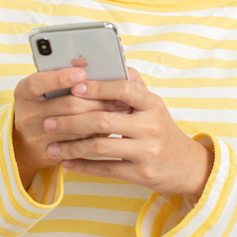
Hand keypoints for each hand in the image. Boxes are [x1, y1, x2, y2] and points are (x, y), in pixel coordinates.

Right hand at [12, 65, 131, 187]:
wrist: (26, 142)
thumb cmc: (44, 106)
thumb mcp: (45, 89)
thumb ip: (64, 77)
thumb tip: (92, 65)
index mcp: (24, 92)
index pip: (39, 82)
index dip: (60, 78)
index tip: (82, 73)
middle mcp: (26, 115)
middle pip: (66, 105)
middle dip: (96, 99)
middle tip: (119, 95)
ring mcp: (35, 137)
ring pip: (76, 127)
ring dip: (101, 117)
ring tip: (121, 109)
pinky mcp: (48, 154)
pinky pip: (78, 144)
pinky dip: (96, 135)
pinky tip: (110, 128)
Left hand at [42, 66, 214, 201]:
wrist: (187, 167)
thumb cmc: (162, 131)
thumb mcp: (154, 106)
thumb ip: (134, 87)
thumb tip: (112, 63)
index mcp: (153, 104)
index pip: (123, 89)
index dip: (97, 87)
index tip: (73, 88)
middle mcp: (151, 126)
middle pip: (103, 119)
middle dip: (71, 121)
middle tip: (48, 122)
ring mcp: (147, 151)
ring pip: (100, 146)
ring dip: (71, 146)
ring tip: (51, 146)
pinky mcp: (141, 173)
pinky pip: (105, 169)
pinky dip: (82, 166)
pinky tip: (66, 163)